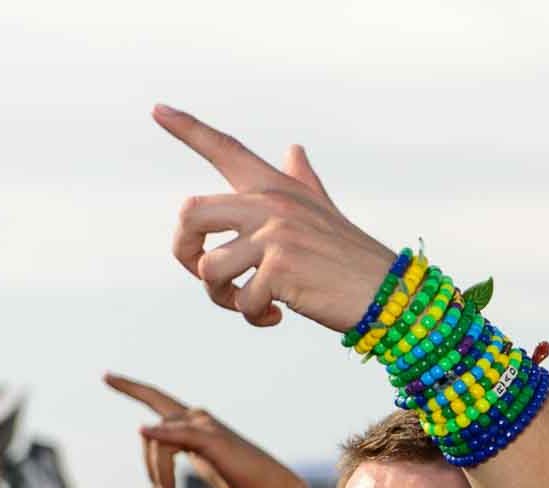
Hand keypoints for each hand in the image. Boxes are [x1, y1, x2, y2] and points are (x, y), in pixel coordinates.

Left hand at [105, 373, 310, 487]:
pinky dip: (159, 433)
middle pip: (150, 435)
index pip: (155, 398)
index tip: (106, 375)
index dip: (130, 387)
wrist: (270, 486)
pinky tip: (144, 429)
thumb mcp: (201, 462)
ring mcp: (204, 426)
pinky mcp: (211, 439)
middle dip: (149, 466)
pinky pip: (177, 435)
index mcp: (192, 422)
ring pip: (159, 442)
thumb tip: (156, 444)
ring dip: (158, 473)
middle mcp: (197, 417)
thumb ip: (179, 450)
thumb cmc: (237, 475)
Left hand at [154, 105, 395, 331]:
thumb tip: (293, 150)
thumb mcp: (325, 212)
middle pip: (191, 213)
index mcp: (278, 189)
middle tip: (204, 274)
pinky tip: (274, 317)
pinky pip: (241, 299)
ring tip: (248, 305)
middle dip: (185, 251)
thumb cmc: (355, 258)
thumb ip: (302, 181)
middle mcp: (272, 205)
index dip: (188, 127)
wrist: (391, 295)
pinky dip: (251, 315)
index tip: (157, 109)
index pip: (226, 150)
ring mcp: (276, 236)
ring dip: (220, 297)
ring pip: (209, 267)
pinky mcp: (281, 271)